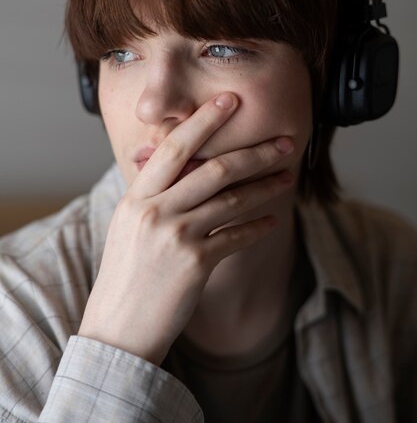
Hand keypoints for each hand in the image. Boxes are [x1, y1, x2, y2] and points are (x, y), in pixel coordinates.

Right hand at [78, 93, 293, 364]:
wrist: (118, 327)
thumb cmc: (125, 273)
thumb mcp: (129, 224)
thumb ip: (154, 193)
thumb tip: (183, 165)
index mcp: (137, 197)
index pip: (174, 147)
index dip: (204, 121)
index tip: (230, 100)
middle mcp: (156, 211)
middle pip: (214, 169)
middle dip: (254, 152)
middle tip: (285, 141)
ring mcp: (176, 237)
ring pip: (232, 201)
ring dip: (265, 187)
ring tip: (288, 176)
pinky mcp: (195, 264)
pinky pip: (236, 237)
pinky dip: (258, 227)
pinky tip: (273, 219)